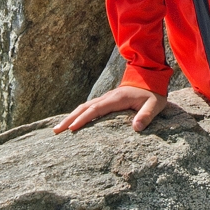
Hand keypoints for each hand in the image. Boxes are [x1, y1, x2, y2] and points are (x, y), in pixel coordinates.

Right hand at [52, 84, 167, 134]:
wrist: (152, 78)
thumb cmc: (153, 94)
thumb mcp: (154, 105)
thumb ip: (146, 116)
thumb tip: (136, 128)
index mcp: (117, 99)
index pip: (96, 109)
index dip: (83, 119)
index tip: (71, 129)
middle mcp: (108, 97)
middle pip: (85, 108)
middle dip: (70, 119)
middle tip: (55, 131)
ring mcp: (106, 98)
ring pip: (84, 107)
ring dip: (71, 116)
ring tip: (57, 128)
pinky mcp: (107, 101)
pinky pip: (89, 107)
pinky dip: (78, 114)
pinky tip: (72, 122)